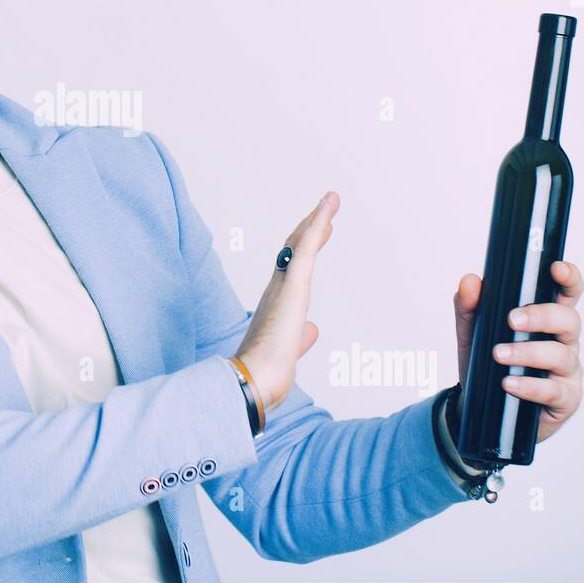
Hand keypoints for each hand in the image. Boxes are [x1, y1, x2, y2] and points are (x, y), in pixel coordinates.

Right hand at [235, 191, 338, 411]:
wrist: (252, 381)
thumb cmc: (265, 373)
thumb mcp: (290, 351)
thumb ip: (300, 338)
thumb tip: (313, 330)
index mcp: (276, 305)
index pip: (292, 270)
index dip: (303, 250)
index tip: (316, 234)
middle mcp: (276, 290)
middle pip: (295, 251)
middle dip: (310, 229)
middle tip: (325, 210)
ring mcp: (283, 286)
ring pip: (301, 244)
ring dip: (317, 220)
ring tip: (331, 201)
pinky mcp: (291, 286)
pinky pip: (305, 249)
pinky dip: (317, 226)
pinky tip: (328, 209)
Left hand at [452, 260, 583, 443]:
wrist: (482, 407)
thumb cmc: (488, 362)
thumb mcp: (472, 332)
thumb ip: (469, 306)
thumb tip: (470, 281)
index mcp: (547, 319)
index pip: (566, 293)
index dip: (568, 278)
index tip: (556, 268)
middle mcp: (564, 341)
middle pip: (569, 320)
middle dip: (542, 316)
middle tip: (512, 319)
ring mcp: (568, 370)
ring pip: (561, 355)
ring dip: (528, 353)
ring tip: (499, 354)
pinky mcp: (566, 399)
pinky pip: (553, 390)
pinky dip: (529, 385)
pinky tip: (509, 383)